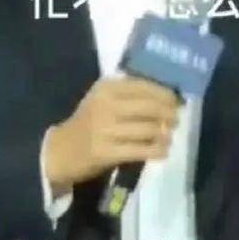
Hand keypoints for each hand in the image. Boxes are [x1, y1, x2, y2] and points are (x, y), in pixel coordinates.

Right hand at [44, 76, 179, 187]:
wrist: (60, 150)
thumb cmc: (89, 123)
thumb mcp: (103, 99)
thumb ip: (130, 95)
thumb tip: (168, 97)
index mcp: (107, 87)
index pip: (145, 86)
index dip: (166, 95)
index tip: (177, 102)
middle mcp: (106, 105)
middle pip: (150, 107)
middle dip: (169, 114)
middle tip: (176, 121)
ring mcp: (106, 129)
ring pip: (148, 130)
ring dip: (165, 135)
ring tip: (169, 138)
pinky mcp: (106, 152)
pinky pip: (141, 150)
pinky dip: (156, 151)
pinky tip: (163, 152)